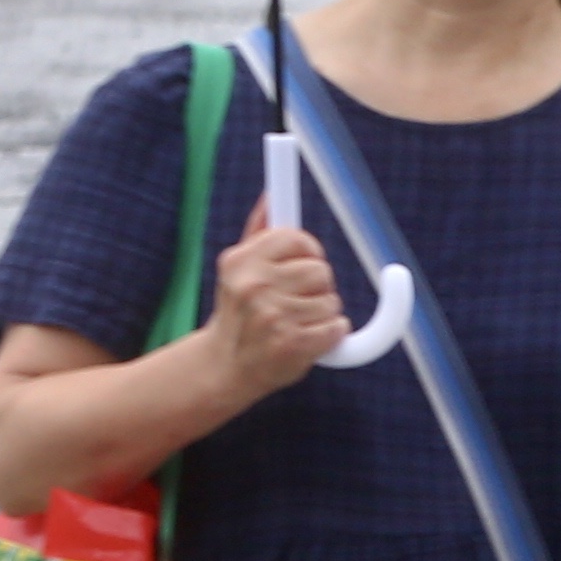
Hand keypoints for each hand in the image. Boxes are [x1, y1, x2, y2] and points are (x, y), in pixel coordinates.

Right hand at [210, 219, 345, 389]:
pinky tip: (305, 341)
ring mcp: (272, 316)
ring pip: (331, 301)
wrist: (224, 367)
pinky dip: (330, 336)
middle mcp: (254, 286)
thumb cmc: (239, 313)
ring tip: (294, 323)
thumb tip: (272, 194)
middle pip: (321, 270)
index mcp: (240, 262)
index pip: (298, 239)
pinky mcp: (292, 344)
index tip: (300, 267)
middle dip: (317, 286)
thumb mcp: (238, 270)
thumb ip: (258, 232)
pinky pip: (337, 328)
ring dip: (322, 314)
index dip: (308, 254)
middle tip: (293, 302)